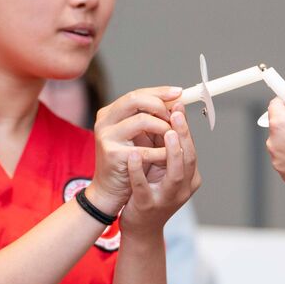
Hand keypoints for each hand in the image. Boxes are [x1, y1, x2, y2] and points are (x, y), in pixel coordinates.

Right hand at [86, 86, 183, 215]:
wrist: (110, 191)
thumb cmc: (129, 163)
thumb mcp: (142, 137)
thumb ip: (155, 120)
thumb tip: (178, 103)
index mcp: (110, 113)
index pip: (137, 94)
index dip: (160, 92)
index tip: (180, 92)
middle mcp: (105, 121)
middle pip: (135, 99)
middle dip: (161, 105)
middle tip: (176, 115)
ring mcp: (107, 137)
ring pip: (142, 121)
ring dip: (164, 128)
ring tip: (173, 137)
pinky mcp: (113, 155)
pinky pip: (145, 150)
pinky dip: (162, 152)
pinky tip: (169, 156)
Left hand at [119, 104, 200, 233]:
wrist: (142, 228)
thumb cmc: (153, 192)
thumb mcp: (163, 168)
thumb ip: (164, 146)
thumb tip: (166, 113)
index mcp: (190, 177)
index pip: (191, 148)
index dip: (185, 127)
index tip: (178, 105)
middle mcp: (183, 188)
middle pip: (189, 158)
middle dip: (183, 134)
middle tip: (176, 112)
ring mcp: (167, 199)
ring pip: (175, 174)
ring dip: (171, 151)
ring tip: (165, 131)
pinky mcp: (147, 206)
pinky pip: (144, 187)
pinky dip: (139, 170)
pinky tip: (134, 155)